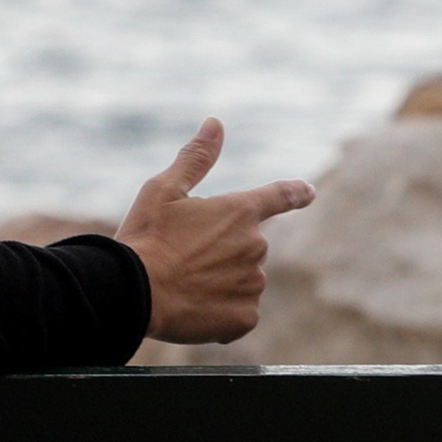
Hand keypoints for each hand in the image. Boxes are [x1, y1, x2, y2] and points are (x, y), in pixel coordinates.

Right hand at [117, 119, 314, 343]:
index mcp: (240, 211)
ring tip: (184, 285)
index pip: (279, 196)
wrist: (133, 292)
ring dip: (221, 282)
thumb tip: (215, 124)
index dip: (295, 193)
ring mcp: (253, 283)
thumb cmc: (146, 237)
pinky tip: (193, 309)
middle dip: (223, 251)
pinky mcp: (245, 317)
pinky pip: (239, 313)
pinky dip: (220, 312)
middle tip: (184, 258)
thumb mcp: (164, 190)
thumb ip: (195, 159)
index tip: (308, 192)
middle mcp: (256, 245)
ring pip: (243, 280)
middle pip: (247, 247)